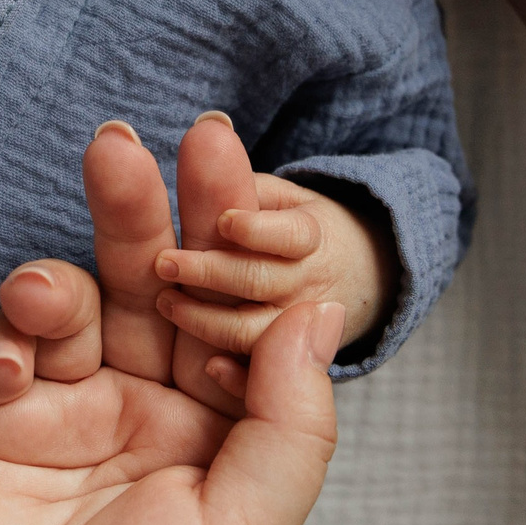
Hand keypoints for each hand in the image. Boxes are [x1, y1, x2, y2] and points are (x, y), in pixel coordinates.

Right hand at [0, 123, 344, 524]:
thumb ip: (289, 423)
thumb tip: (321, 306)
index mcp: (214, 440)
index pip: (231, 315)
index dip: (231, 240)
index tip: (234, 162)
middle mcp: (138, 413)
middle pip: (151, 286)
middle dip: (148, 211)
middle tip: (141, 140)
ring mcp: (54, 411)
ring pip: (70, 300)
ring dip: (69, 264)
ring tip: (56, 285)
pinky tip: (8, 358)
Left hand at [153, 169, 386, 386]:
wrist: (361, 278)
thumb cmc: (298, 227)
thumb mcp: (288, 196)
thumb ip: (248, 186)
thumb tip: (205, 145)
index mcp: (312, 236)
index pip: (291, 235)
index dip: (258, 230)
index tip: (223, 220)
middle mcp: (310, 284)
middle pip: (262, 281)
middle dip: (212, 273)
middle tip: (164, 262)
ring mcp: (301, 327)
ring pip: (257, 332)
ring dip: (209, 321)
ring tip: (166, 302)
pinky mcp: (292, 363)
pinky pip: (266, 379)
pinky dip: (241, 378)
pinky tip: (210, 368)